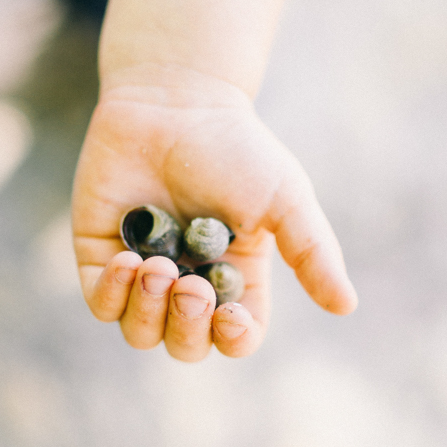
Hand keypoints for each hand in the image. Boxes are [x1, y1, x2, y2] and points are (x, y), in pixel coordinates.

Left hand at [72, 66, 356, 361]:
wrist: (174, 101)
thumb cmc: (235, 148)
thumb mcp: (285, 199)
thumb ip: (312, 252)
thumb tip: (347, 306)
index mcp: (236, 278)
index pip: (235, 336)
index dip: (232, 338)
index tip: (229, 312)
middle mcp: (188, 282)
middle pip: (185, 344)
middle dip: (187, 325)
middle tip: (191, 285)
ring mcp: (142, 272)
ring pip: (140, 332)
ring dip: (149, 311)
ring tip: (157, 267)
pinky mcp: (100, 253)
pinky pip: (101, 302)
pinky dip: (112, 294)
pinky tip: (126, 262)